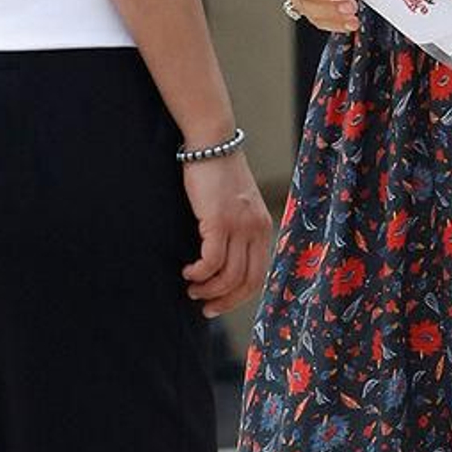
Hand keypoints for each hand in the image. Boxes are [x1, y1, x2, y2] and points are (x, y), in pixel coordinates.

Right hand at [181, 152, 271, 317]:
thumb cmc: (217, 174)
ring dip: (208, 289)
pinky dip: (199, 273)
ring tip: (191, 288)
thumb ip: (235, 230)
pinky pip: (211, 261)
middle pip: (247, 282)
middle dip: (225, 301)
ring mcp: (239, 226)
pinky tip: (188, 272)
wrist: (211, 144)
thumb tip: (220, 261)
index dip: (239, 296)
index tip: (220, 303)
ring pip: (228, 276)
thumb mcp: (235, 205)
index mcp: (263, 228)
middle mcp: (256, 230)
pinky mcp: (219, 221)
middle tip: (205, 307)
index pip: (258, 275)